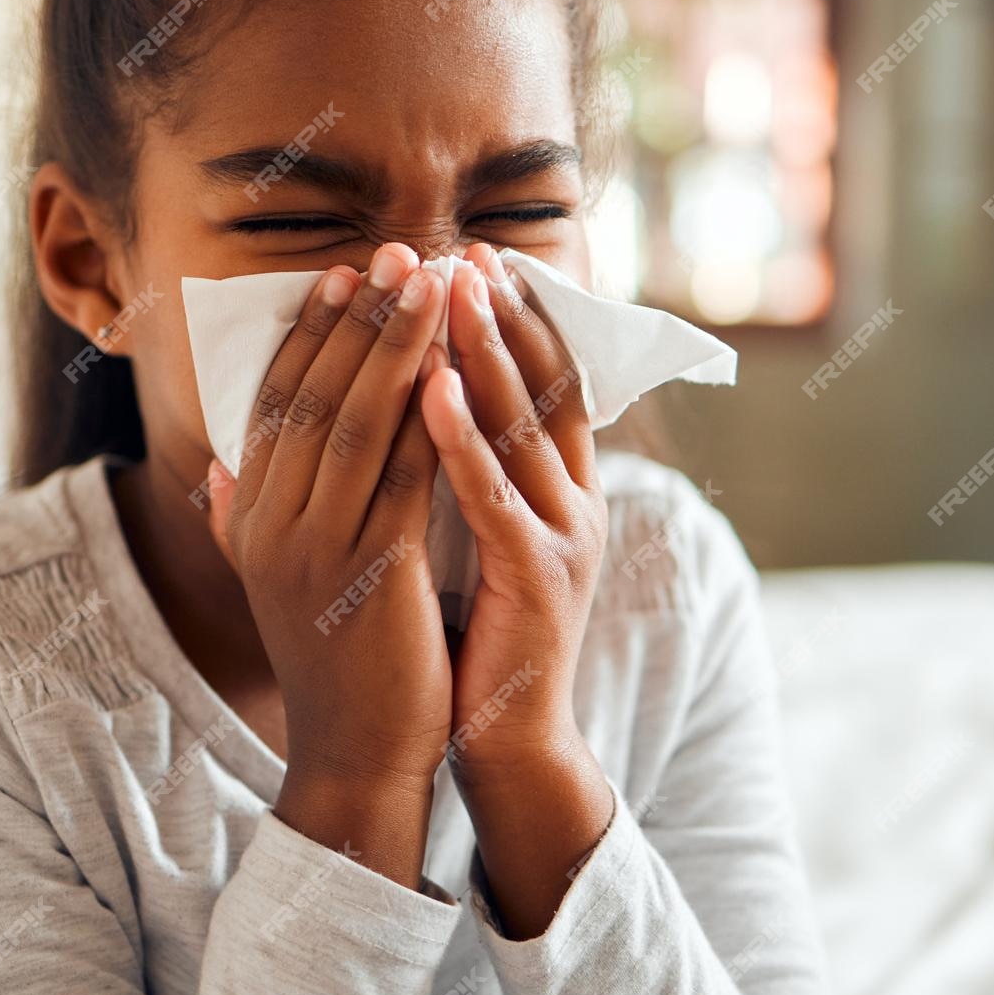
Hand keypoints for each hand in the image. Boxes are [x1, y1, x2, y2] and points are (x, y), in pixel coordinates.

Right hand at [205, 242, 451, 883]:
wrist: (357, 757)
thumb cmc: (333, 663)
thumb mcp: (275, 584)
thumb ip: (245, 523)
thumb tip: (219, 467)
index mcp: (251, 521)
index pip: (274, 404)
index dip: (308, 335)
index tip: (341, 277)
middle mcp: (273, 526)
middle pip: (314, 398)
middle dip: (357, 319)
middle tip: (394, 253)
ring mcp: (320, 551)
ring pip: (358, 424)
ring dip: (396, 346)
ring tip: (431, 282)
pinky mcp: (375, 576)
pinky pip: (407, 477)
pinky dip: (433, 417)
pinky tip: (461, 369)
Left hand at [422, 244, 614, 935]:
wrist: (507, 743)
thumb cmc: (477, 639)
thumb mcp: (470, 541)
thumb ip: (454, 476)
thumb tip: (417, 403)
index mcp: (559, 492)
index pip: (543, 382)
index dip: (511, 319)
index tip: (470, 259)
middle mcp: (576, 503)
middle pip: (545, 386)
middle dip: (502, 315)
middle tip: (464, 250)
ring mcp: (564, 539)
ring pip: (525, 427)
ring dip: (487, 352)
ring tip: (450, 291)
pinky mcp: (538, 580)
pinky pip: (495, 497)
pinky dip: (466, 439)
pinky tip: (434, 390)